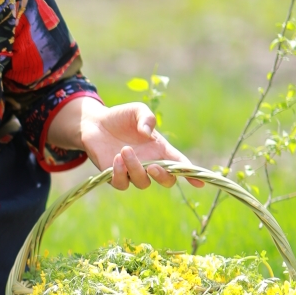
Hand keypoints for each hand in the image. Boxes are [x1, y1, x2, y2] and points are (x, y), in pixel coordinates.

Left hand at [77, 101, 200, 190]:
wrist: (95, 123)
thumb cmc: (121, 117)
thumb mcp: (137, 110)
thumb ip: (146, 117)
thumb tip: (147, 133)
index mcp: (160, 149)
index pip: (180, 164)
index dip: (191, 174)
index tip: (200, 181)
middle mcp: (149, 163)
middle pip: (166, 180)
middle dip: (164, 177)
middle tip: (153, 166)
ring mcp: (132, 172)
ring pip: (142, 182)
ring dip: (136, 168)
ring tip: (125, 150)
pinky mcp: (115, 175)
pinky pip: (121, 183)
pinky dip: (120, 173)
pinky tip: (116, 158)